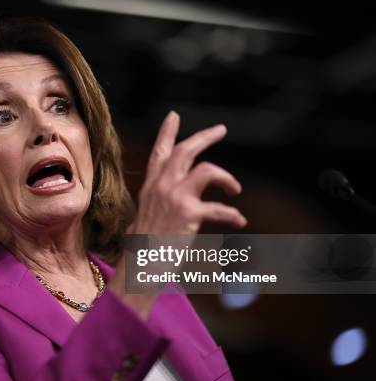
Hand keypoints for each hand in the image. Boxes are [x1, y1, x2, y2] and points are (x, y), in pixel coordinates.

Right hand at [107, 111, 246, 319]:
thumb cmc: (145, 245)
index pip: (159, 152)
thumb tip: (176, 197)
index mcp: (151, 186)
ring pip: (206, 169)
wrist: (141, 264)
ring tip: (235, 188)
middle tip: (220, 129)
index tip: (174, 115)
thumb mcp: (147, 214)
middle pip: (185, 150)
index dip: (167, 132)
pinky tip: (239, 221)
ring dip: (226, 177)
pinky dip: (232, 215)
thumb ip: (160, 200)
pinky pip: (219, 209)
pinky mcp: (189, 213)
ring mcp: (175, 197)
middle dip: (204, 137)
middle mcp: (161, 186)